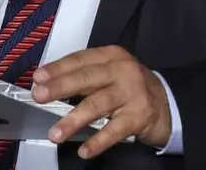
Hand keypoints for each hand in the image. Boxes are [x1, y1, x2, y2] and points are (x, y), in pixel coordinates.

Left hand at [32, 46, 170, 158]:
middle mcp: (122, 71)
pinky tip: (84, 150)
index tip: (38, 77)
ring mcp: (132, 93)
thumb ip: (85, 75)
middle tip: (39, 97)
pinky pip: (114, 131)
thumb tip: (49, 85)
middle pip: (87, 78)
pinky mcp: (139, 116)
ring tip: (55, 134)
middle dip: (60, 87)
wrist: (166, 104)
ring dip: (73, 120)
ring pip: (97, 105)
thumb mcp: (111, 72)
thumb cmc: (129, 87)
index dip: (58, 68)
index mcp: (111, 56)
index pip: (80, 59)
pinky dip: (98, 141)